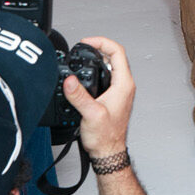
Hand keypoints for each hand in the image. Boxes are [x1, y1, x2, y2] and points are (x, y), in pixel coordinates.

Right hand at [63, 36, 134, 156]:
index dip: (102, 42)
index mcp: (124, 84)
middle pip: (115, 56)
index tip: (87, 42)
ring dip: (98, 58)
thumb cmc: (105, 137)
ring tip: (85, 55)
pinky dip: (97, 69)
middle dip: (99, 48)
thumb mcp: (90, 114)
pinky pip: (108, 76)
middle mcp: (124, 85)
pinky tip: (86, 73)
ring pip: (111, 66)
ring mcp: (120, 91)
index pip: (117, 52)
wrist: (108, 152)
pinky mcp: (113, 96)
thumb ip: (79, 96)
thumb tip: (70, 80)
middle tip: (83, 46)